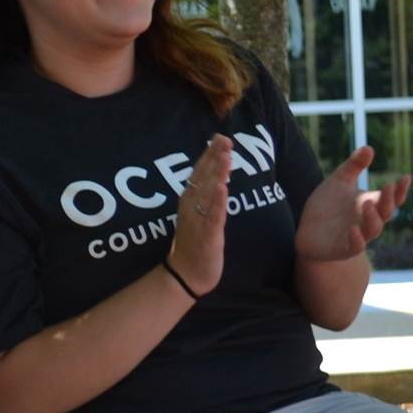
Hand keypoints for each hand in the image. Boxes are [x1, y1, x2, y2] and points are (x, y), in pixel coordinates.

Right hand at [165, 134, 235, 294]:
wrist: (186, 275)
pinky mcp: (208, 236)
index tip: (219, 137)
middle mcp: (191, 207)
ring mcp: (199, 221)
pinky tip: (223, 189)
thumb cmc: (194, 244)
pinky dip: (217, 203)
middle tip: (224, 139)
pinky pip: (213, 217)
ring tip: (226, 157)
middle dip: (214, 158)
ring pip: (209, 194)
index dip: (209, 155)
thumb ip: (205, 196)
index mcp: (189, 201)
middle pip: (203, 178)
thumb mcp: (198, 215)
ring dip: (217, 174)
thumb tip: (215, 177)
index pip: (199, 173)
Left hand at [295, 145, 409, 261]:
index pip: (391, 198)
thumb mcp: (339, 181)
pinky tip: (353, 230)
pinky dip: (357, 239)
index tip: (406, 177)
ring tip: (368, 204)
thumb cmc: (327, 205)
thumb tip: (369, 147)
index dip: (400, 189)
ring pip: (373, 229)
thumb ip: (354, 166)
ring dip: (373, 218)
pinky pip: (354, 246)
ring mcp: (358, 235)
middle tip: (388, 187)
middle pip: (385, 212)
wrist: (307, 230)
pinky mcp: (344, 248)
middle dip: (388, 201)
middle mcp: (368, 220)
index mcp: (371, 204)